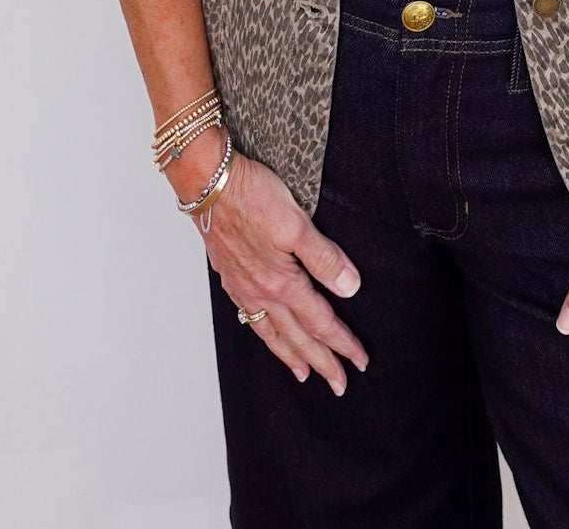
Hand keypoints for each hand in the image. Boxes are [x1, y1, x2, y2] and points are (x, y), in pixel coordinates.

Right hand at [172, 135, 369, 394]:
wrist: (208, 183)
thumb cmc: (252, 194)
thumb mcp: (297, 222)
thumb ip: (325, 258)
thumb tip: (350, 288)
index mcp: (281, 283)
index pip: (320, 322)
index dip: (343, 343)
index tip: (360, 361)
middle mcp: (261, 292)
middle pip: (297, 337)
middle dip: (321, 362)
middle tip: (340, 385)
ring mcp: (243, 287)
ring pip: (271, 333)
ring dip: (290, 356)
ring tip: (303, 374)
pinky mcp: (230, 276)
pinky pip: (250, 318)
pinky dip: (264, 335)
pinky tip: (267, 332)